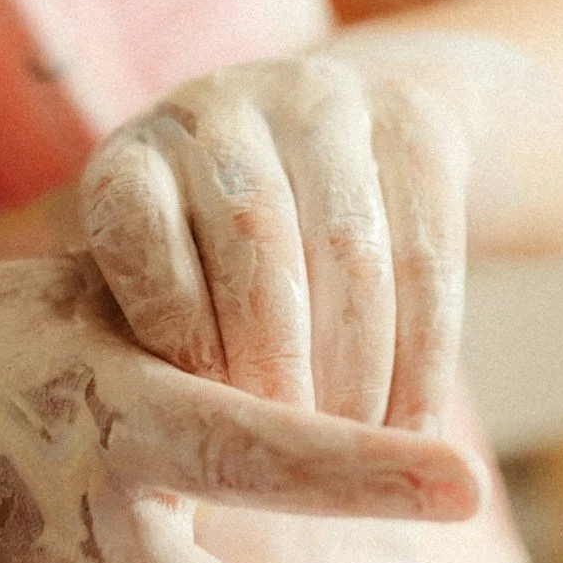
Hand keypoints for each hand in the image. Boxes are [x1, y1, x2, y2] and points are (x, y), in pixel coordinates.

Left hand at [79, 54, 467, 431]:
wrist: (335, 135)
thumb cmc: (209, 260)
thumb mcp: (157, 283)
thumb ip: (140, 348)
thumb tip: (135, 459)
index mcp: (136, 158)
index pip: (137, 227)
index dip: (172, 323)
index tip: (202, 414)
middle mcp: (220, 112)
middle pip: (252, 232)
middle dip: (274, 355)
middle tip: (288, 448)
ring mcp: (321, 102)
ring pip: (349, 246)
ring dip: (358, 365)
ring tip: (352, 451)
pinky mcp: (413, 121)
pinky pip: (428, 249)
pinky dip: (425, 353)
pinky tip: (413, 423)